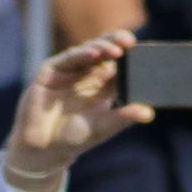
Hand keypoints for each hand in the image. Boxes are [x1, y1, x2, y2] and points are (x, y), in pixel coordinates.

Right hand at [2, 30, 154, 191]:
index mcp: (103, 83)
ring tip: (117, 50)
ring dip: (102, 47)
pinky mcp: (50, 71)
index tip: (144, 53)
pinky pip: (68, 58)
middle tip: (130, 42)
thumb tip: (149, 113)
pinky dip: (81, 54)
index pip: (120, 62)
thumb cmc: (73, 138)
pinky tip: (94, 54)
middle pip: (105, 49)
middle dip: (117, 42)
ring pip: (88, 50)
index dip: (131, 55)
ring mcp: (69, 70)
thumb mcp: (103, 127)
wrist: (42, 149)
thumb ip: (123, 118)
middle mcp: (86, 73)